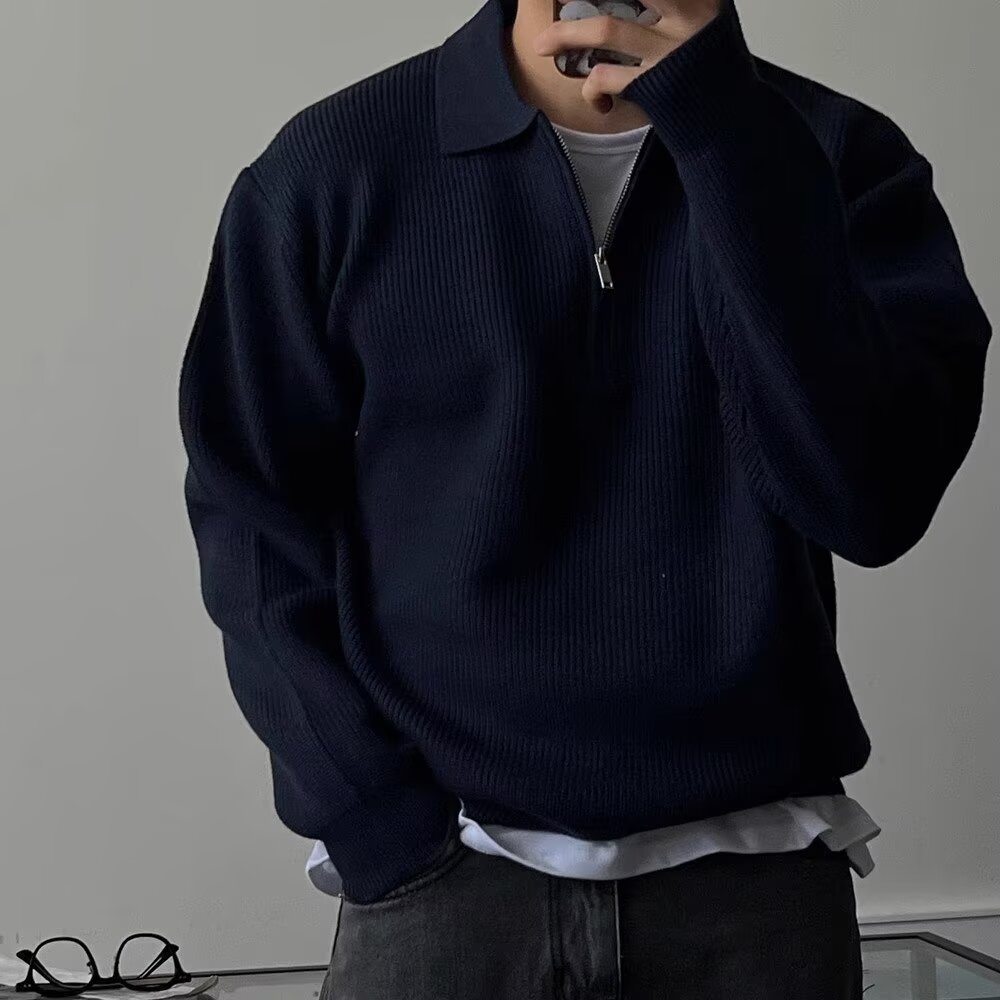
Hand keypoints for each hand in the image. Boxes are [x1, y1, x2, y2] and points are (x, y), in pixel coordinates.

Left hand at [534, 0, 721, 112]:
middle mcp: (686, 18)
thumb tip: (634, 6)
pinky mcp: (653, 86)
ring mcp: (668, 52)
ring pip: (606, 30)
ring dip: (566, 35)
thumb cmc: (712, 74)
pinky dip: (592, 89)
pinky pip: (606, 78)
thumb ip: (678, 9)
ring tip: (541, 45)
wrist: (732, 125)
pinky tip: (597, 99)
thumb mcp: (708, 25)